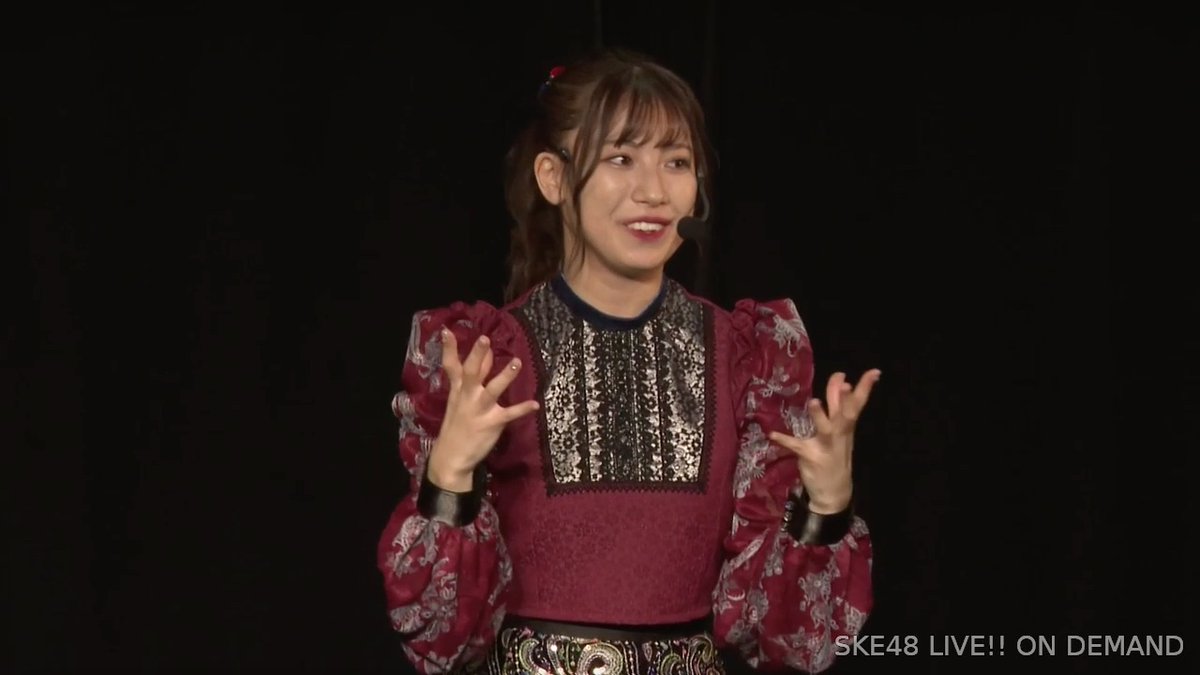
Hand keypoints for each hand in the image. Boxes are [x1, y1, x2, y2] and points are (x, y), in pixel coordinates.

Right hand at [427, 329, 539, 490]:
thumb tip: (484, 355)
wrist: (451, 457)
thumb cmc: (456, 426)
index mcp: (458, 391)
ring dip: (505, 376)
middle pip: (472, 372)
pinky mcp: (492, 423)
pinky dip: (522, 409)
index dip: (450, 348)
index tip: (447, 330)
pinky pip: (509, 414)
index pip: (453, 366)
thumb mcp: (458, 401)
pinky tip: (534, 404)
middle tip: (485, 339)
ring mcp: (480, 410)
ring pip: (493, 389)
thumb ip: (470, 379)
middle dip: (478, 356)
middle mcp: (468, 397)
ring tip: (516, 362)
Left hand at [769, 369, 880, 512]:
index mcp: (847, 428)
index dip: (865, 388)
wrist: (834, 493)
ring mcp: (826, 447)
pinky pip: (796, 446)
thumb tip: (841, 381)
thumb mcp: (841, 432)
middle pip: (846, 414)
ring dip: (819, 416)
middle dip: (846, 399)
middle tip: (846, 383)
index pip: (858, 404)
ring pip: (824, 429)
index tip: (874, 371)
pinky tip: (773, 434)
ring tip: (814, 401)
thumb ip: (838, 406)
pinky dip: (784, 440)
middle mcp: (839, 435)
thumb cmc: (836, 456)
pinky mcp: (811, 457)